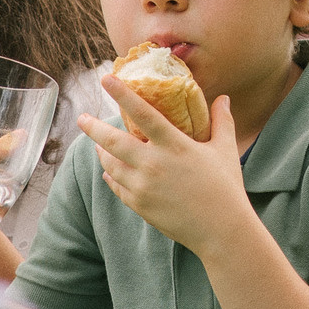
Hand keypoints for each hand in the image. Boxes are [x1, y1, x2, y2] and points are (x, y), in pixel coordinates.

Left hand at [83, 77, 252, 256]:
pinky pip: (117, 187)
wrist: (221, 230)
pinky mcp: (139, 205)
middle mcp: (153, 164)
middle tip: (82, 118)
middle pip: (113, 141)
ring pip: (110, 165)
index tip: (106, 79)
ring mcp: (143, 187)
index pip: (143, 113)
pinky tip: (109, 172)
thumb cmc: (226, 187)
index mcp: (174, 145)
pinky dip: (110, 177)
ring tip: (97, 144)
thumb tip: (222, 98)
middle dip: (93, 127)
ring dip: (101, 152)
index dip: (122, 94)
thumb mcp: (224, 149)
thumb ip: (221, 121)